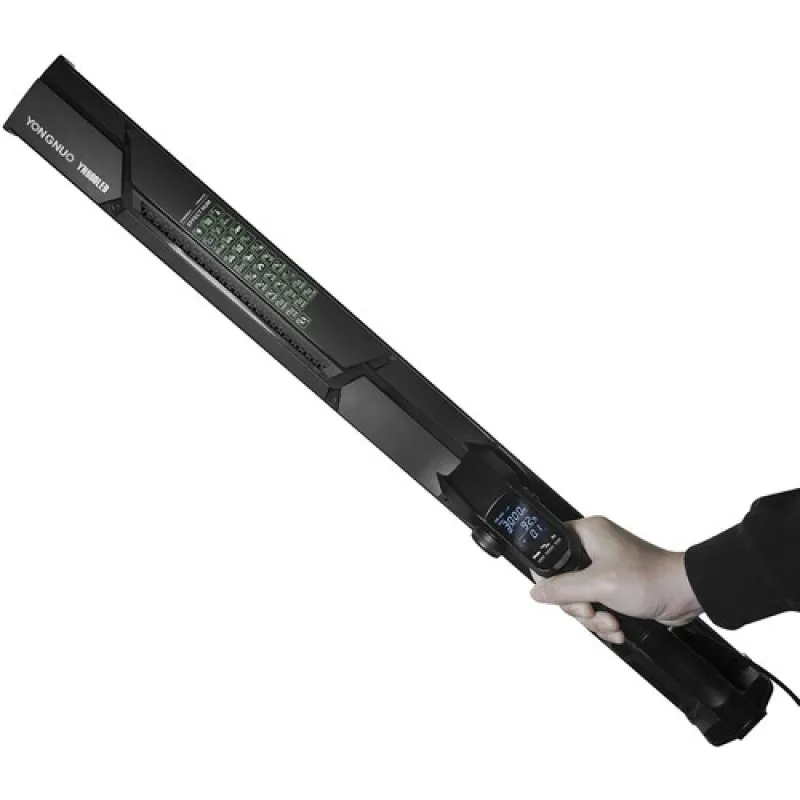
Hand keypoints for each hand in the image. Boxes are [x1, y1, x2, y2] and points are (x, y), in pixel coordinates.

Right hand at [530, 516, 702, 643]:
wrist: (686, 594)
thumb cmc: (651, 578)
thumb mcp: (599, 584)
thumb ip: (563, 589)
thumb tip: (536, 591)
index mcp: (586, 533)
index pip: (550, 551)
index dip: (551, 577)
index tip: (565, 595)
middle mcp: (593, 548)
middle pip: (562, 582)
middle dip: (579, 606)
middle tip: (593, 610)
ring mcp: (603, 568)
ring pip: (579, 599)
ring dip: (594, 618)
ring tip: (612, 622)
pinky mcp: (613, 586)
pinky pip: (594, 606)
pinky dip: (604, 621)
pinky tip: (618, 626)